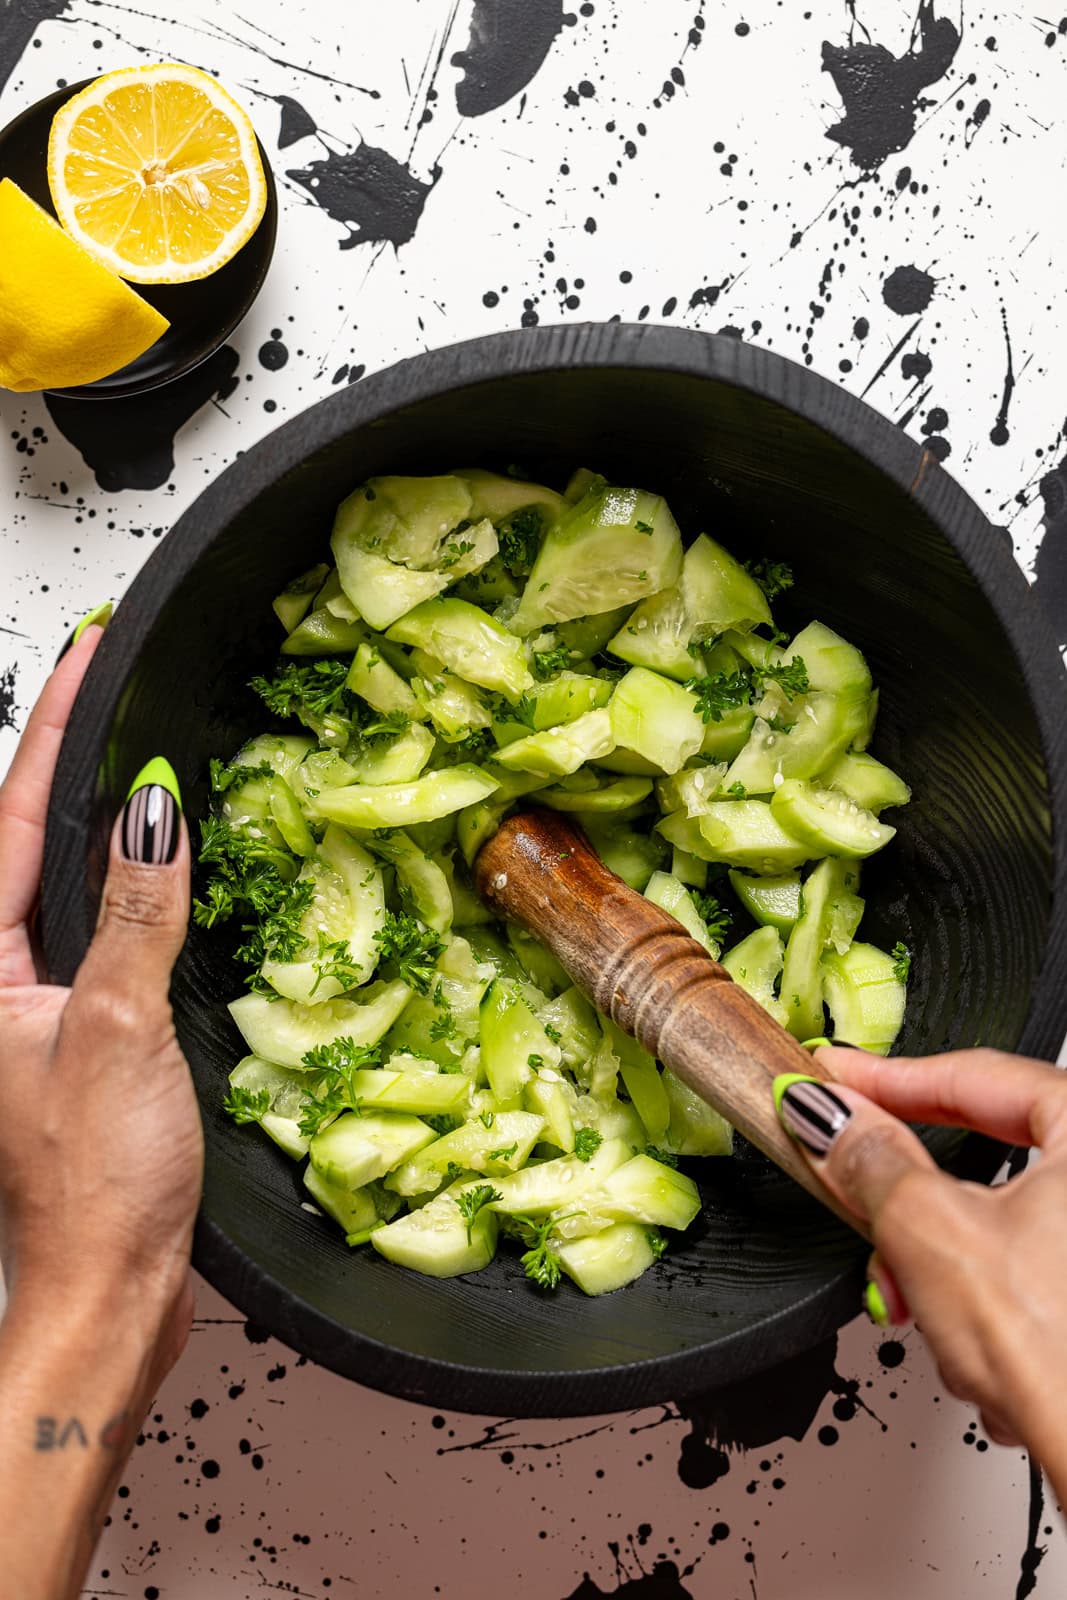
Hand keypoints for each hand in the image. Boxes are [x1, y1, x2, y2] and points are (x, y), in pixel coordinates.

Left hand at [0, 627, 202, 1599]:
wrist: (109, 1289)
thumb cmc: (96, 1183)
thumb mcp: (119, 1028)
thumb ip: (135, 912)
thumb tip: (150, 813)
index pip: (15, 815)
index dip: (54, 726)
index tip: (89, 654)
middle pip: (26, 837)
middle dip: (66, 752)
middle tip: (107, 677)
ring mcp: (33, 1006)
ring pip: (63, 882)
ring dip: (97, 814)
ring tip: (131, 746)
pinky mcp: (77, 1033)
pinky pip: (99, 930)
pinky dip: (130, 882)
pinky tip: (160, 866)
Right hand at [776, 1047, 1066, 1485]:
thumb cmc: (1058, 1355)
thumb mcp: (929, 1230)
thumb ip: (871, 1159)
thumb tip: (833, 1117)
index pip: (977, 1074)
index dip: (888, 1077)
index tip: (836, 1077)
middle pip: (984, 1158)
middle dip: (913, 1205)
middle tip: (861, 1201)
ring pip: (993, 1228)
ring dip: (942, 1274)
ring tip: (924, 1309)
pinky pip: (1019, 1275)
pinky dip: (980, 1308)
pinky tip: (968, 1349)